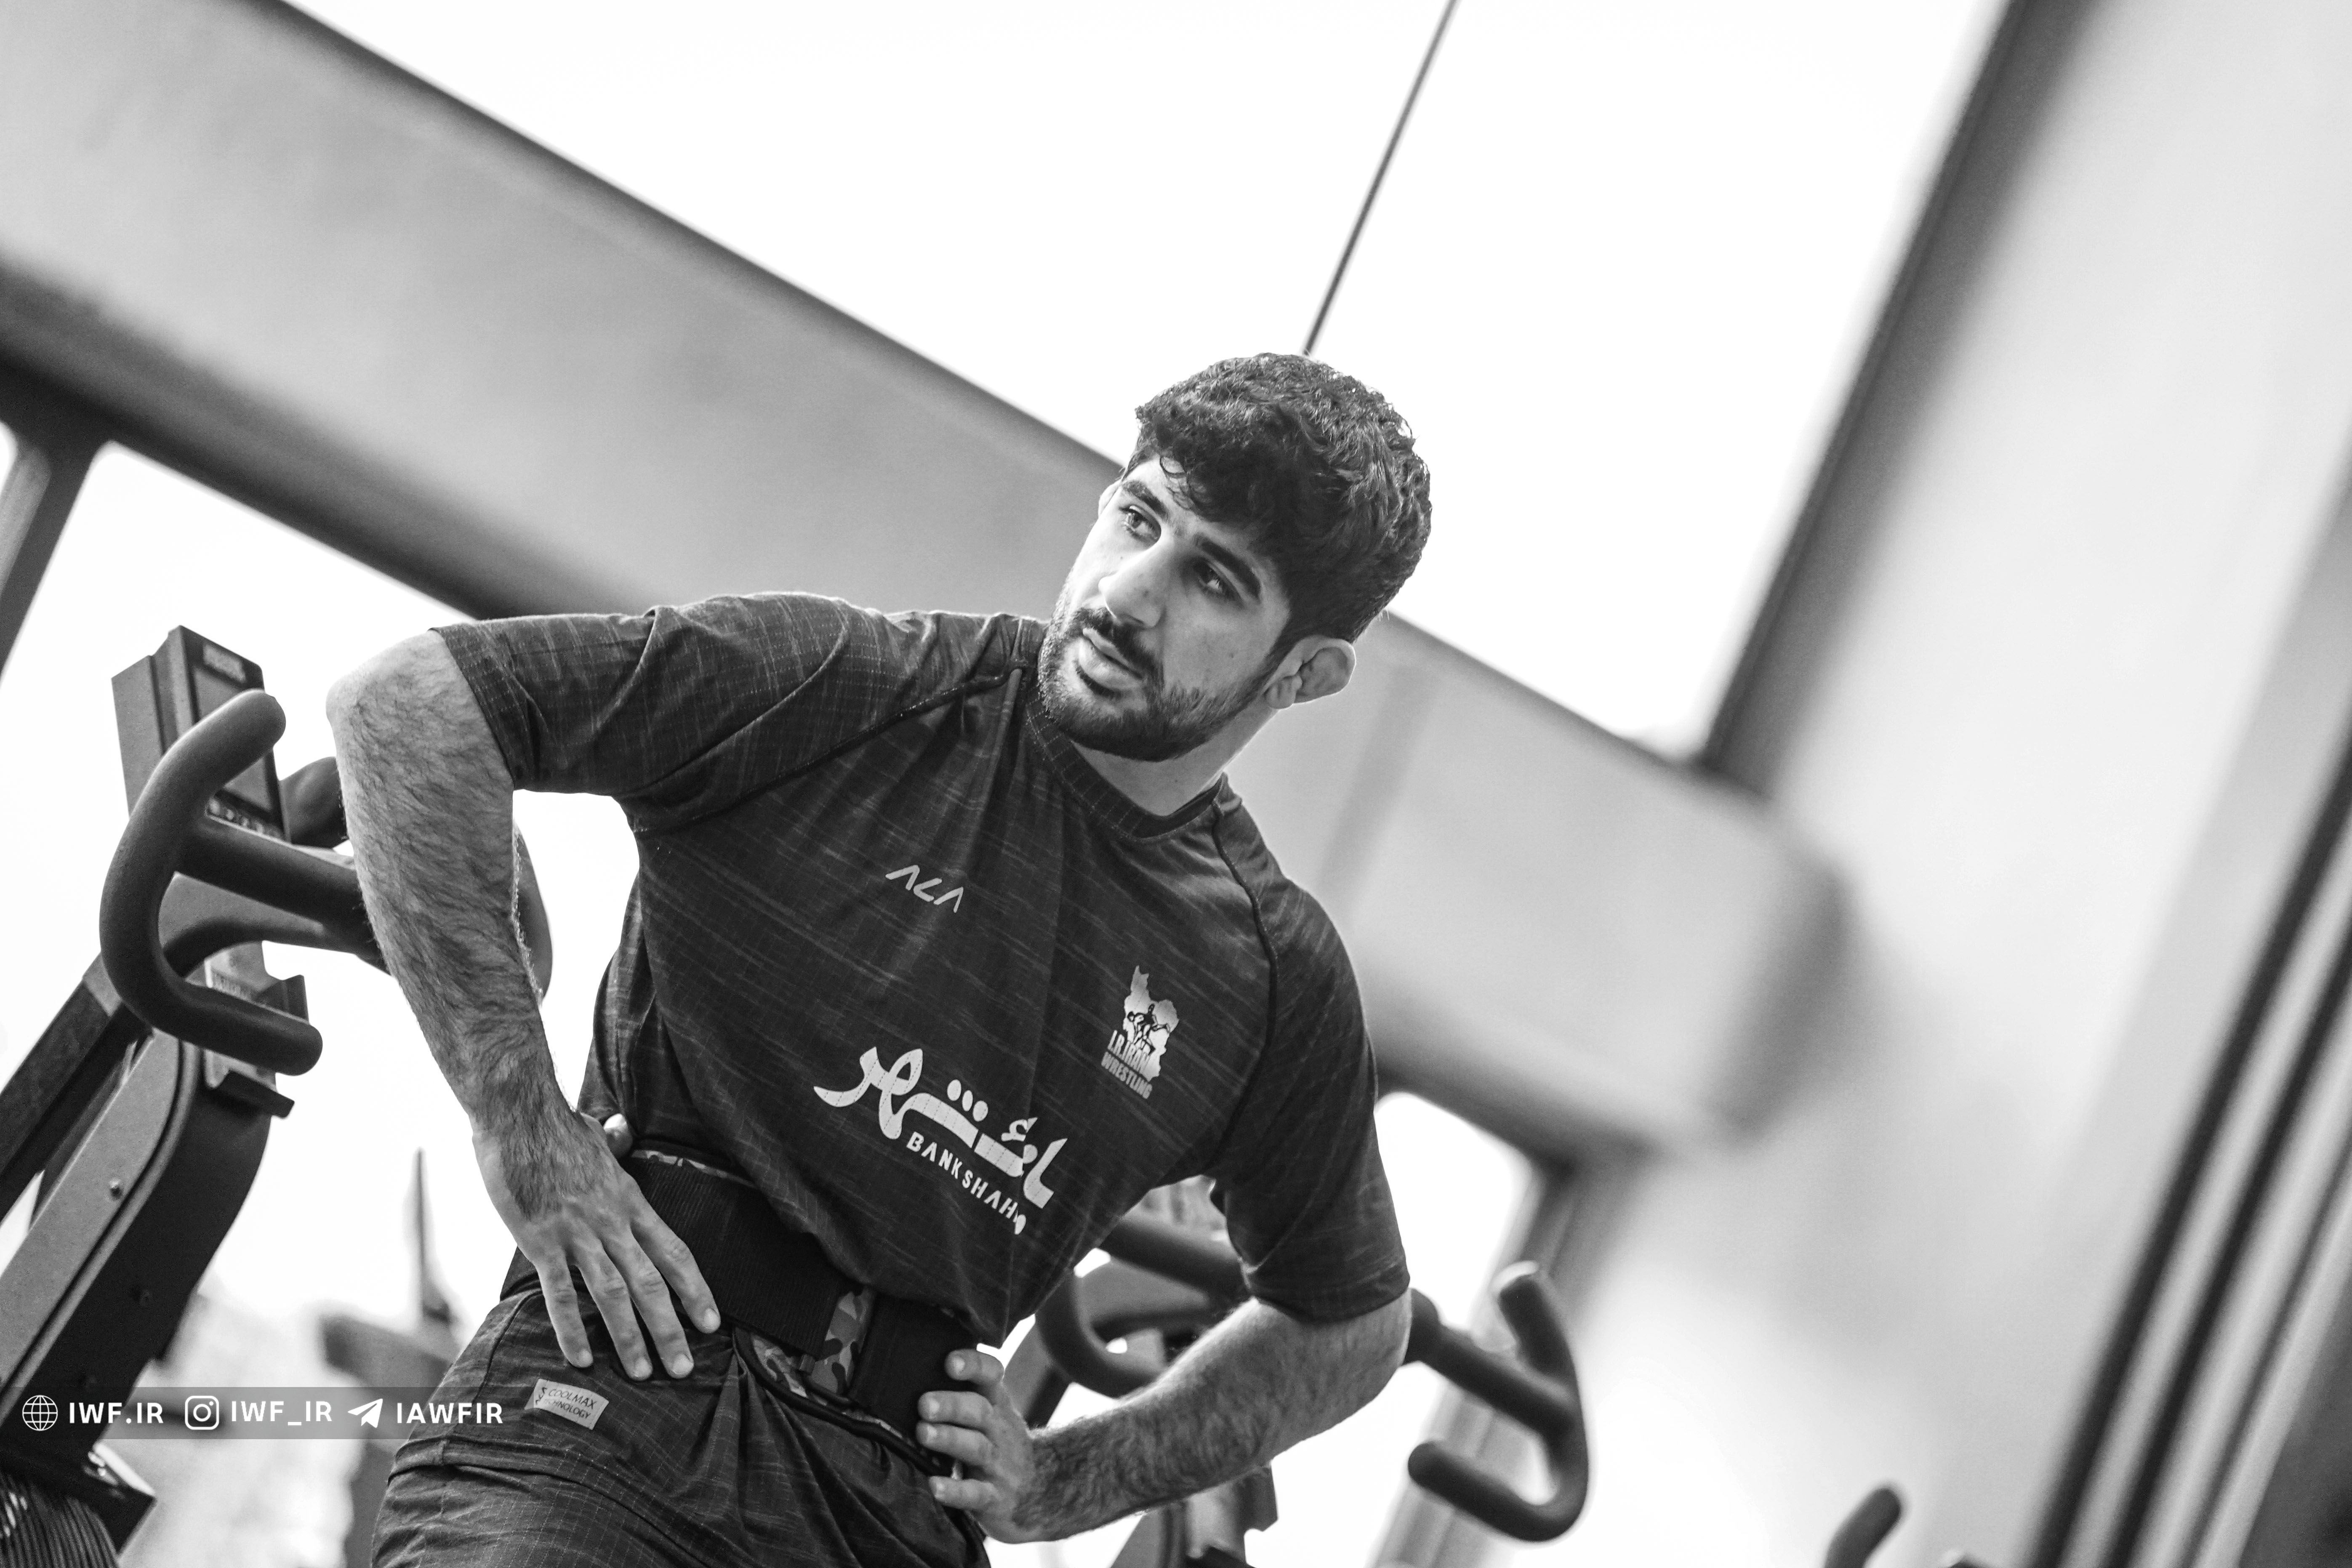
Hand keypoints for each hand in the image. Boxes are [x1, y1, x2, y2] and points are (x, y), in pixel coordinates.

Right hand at [473, 1107, 719, 1380]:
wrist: (520, 1114)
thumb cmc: (555, 1125)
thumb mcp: (596, 1136)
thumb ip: (614, 1143)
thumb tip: (623, 1130)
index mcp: (629, 1201)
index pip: (674, 1252)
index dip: (695, 1289)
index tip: (713, 1321)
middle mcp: (611, 1221)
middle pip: (651, 1282)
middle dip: (670, 1328)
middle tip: (685, 1368)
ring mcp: (577, 1233)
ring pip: (613, 1294)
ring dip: (630, 1336)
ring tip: (643, 1373)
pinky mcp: (541, 1241)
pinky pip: (559, 1292)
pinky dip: (571, 1327)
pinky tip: (581, 1357)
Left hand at [918, 1349, 1041, 1539]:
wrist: (1038, 1490)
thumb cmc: (997, 1444)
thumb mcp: (989, 1415)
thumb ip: (960, 1395)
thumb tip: (907, 1373)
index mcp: (996, 1405)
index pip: (991, 1375)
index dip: (974, 1366)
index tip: (949, 1362)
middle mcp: (1000, 1430)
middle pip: (979, 1411)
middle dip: (952, 1405)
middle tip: (923, 1404)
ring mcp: (1000, 1464)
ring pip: (977, 1448)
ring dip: (950, 1439)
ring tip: (924, 1433)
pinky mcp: (995, 1497)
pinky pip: (976, 1494)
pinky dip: (955, 1490)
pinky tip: (934, 1486)